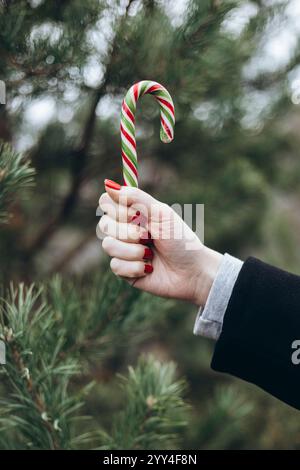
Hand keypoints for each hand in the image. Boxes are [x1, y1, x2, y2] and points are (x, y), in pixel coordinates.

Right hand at [98, 180, 222, 305]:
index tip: (135, 215)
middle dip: (127, 232)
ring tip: (150, 253)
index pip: (106, 202)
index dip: (116, 209)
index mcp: (133, 213)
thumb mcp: (161, 213)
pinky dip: (135, 266)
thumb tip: (108, 184)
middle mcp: (125, 230)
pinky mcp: (124, 271)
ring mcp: (123, 250)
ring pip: (108, 245)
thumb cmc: (181, 240)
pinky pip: (115, 265)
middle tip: (147, 236)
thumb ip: (135, 198)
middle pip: (103, 224)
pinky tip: (149, 268)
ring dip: (132, 250)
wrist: (192, 271)